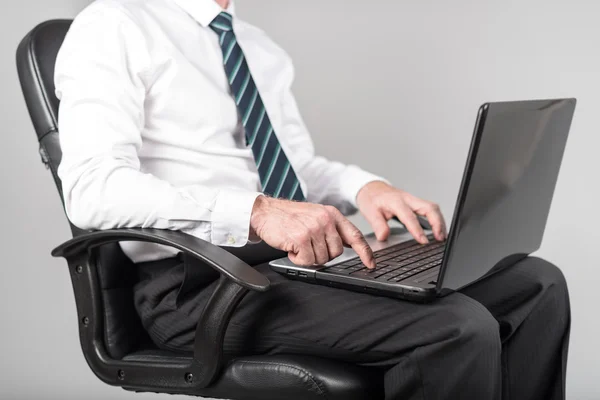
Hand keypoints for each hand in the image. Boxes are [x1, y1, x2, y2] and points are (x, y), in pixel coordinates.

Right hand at [250, 196, 376, 268]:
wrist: (265, 212)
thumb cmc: (288, 217)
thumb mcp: (315, 216)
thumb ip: (332, 229)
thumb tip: (348, 245)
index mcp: (332, 214)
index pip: (355, 235)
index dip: (365, 251)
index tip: (370, 263)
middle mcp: (325, 219)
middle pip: (336, 253)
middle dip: (322, 254)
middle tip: (308, 245)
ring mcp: (314, 228)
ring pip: (321, 259)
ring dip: (307, 256)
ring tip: (297, 243)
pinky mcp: (302, 237)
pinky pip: (306, 261)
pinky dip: (297, 259)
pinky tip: (291, 247)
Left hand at [356, 181, 446, 243]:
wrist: (372, 188)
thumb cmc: (371, 199)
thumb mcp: (369, 212)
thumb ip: (378, 225)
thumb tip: (384, 237)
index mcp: (396, 201)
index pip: (410, 216)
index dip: (417, 229)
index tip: (423, 241)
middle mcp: (408, 199)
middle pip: (429, 207)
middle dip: (438, 223)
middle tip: (440, 238)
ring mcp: (413, 200)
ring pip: (433, 208)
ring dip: (440, 222)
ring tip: (442, 237)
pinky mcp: (416, 203)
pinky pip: (430, 209)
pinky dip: (437, 219)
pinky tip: (438, 230)